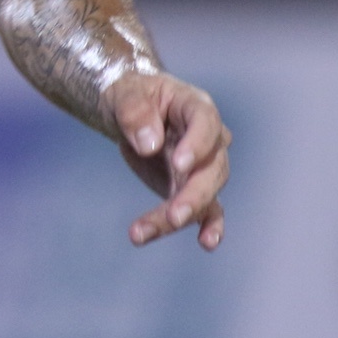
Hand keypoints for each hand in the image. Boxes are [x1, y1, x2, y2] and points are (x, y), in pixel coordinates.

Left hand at [107, 70, 228, 250]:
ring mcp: (204, 167)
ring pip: (204, 195)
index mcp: (195, 107)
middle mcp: (210, 139)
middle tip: (173, 216)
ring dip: (182, 216)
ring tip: (146, 232)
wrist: (131, 111)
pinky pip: (207, 211)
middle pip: (212, 169)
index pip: (206, 124)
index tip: (179, 165)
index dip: (197, 145)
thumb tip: (149, 144)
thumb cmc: (132, 95)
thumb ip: (135, 114)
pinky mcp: (192, 188)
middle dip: (194, 195)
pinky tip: (206, 243)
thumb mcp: (125, 94)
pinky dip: (208, 227)